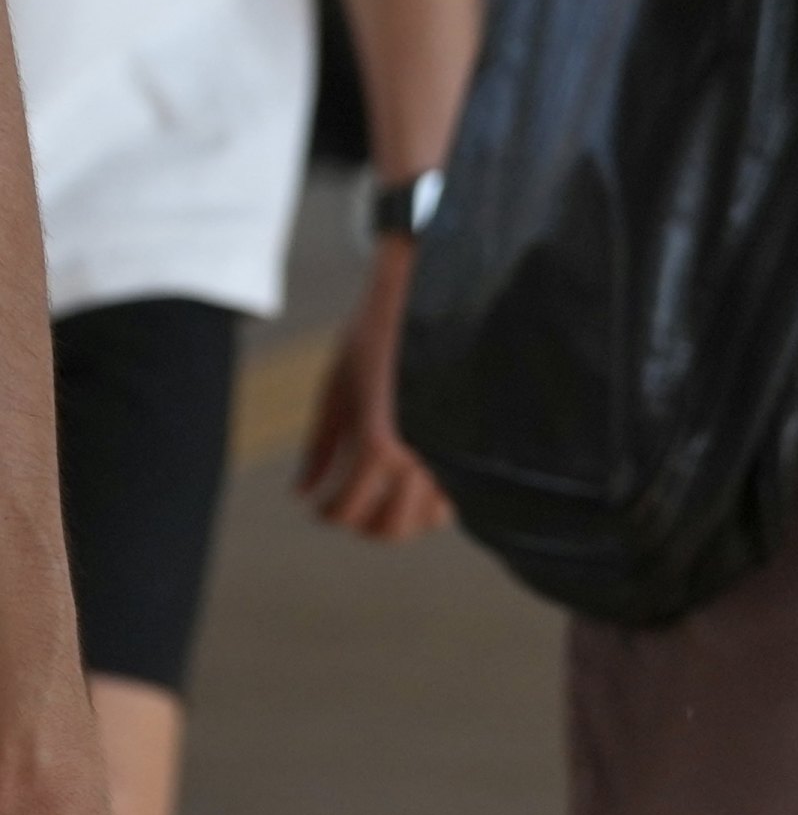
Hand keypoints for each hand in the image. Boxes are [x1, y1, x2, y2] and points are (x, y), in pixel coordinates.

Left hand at [295, 239, 451, 543]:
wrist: (440, 285)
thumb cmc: (380, 329)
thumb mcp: (337, 384)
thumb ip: (321, 443)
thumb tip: (302, 492)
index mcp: (380, 440)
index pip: (347, 510)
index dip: (327, 512)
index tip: (320, 505)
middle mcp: (422, 454)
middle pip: (390, 529)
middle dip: (364, 523)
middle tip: (350, 504)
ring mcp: (456, 449)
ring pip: (430, 519)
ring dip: (403, 515)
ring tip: (386, 495)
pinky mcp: (479, 437)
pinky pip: (461, 494)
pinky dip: (438, 499)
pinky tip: (420, 478)